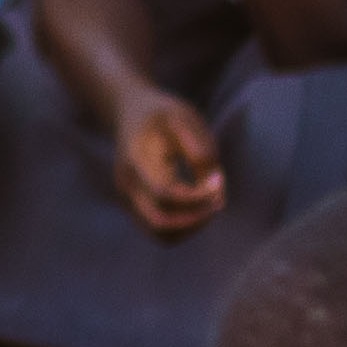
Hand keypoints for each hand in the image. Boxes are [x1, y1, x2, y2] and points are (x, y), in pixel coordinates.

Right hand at [103, 88, 228, 237]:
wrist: (129, 112)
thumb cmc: (162, 114)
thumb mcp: (184, 117)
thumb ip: (200, 146)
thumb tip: (211, 181)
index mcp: (136, 159)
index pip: (164, 194)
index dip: (198, 196)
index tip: (219, 178)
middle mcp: (127, 183)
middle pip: (160, 223)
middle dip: (197, 220)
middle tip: (218, 200)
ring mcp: (128, 198)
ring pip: (161, 235)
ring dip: (192, 227)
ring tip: (211, 204)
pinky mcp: (135, 206)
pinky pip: (160, 232)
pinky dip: (185, 227)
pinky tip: (200, 206)